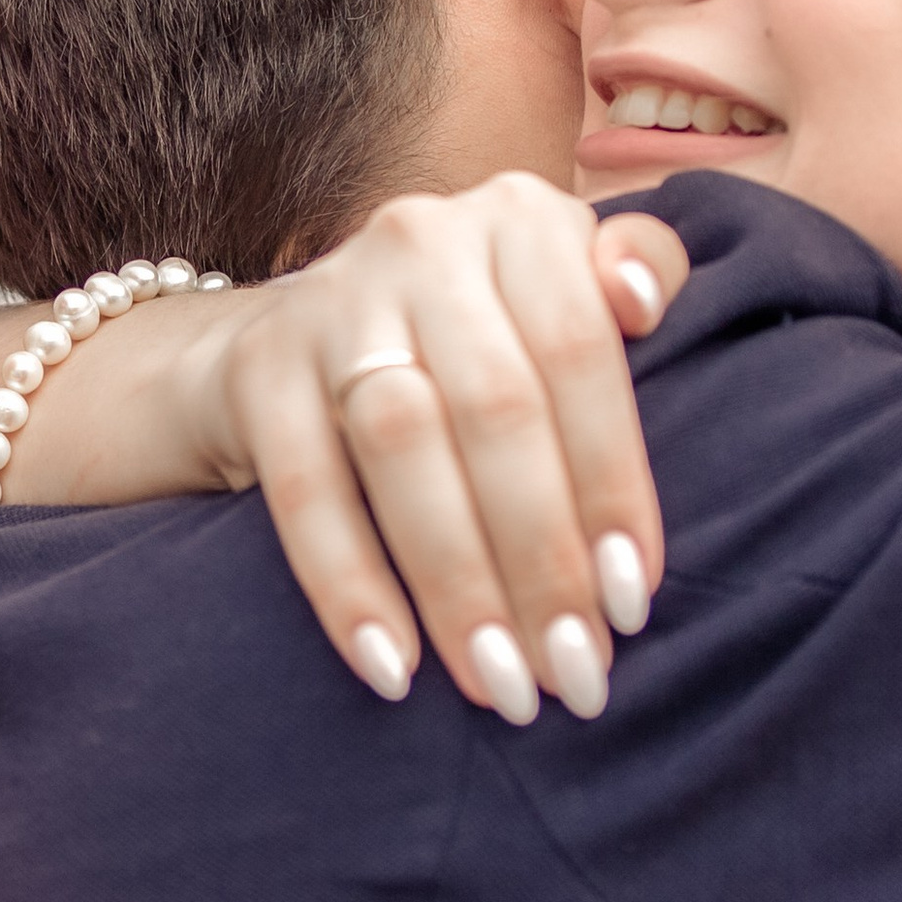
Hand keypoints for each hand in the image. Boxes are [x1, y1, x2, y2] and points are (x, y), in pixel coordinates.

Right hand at [177, 172, 686, 721]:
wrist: (299, 342)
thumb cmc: (482, 342)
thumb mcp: (563, 297)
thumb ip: (635, 278)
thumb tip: (644, 305)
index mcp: (522, 217)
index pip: (580, 353)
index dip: (611, 481)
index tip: (632, 601)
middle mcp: (424, 237)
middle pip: (495, 408)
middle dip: (541, 557)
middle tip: (573, 673)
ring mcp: (331, 297)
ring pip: (402, 446)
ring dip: (457, 581)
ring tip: (500, 684)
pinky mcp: (257, 366)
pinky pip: (304, 489)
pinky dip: (348, 585)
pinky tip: (393, 667)